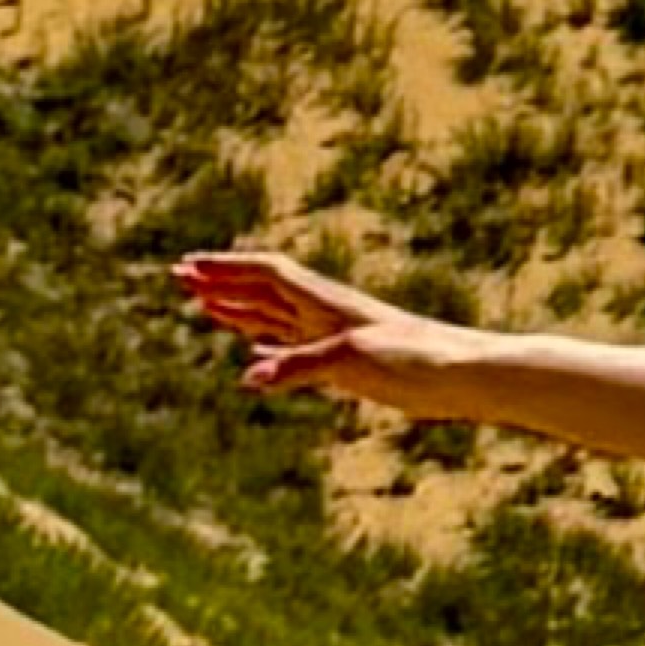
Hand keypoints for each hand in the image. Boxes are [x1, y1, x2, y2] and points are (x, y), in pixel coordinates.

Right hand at [173, 245, 490, 417]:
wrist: (465, 374)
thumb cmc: (417, 360)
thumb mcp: (351, 361)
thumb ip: (297, 366)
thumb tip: (247, 377)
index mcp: (325, 303)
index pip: (266, 275)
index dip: (225, 270)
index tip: (187, 268)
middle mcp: (326, 313)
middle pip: (262, 290)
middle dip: (220, 284)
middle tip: (179, 278)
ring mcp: (336, 336)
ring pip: (274, 316)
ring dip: (237, 308)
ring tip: (203, 304)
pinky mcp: (348, 361)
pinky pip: (294, 347)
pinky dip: (266, 344)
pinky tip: (254, 350)